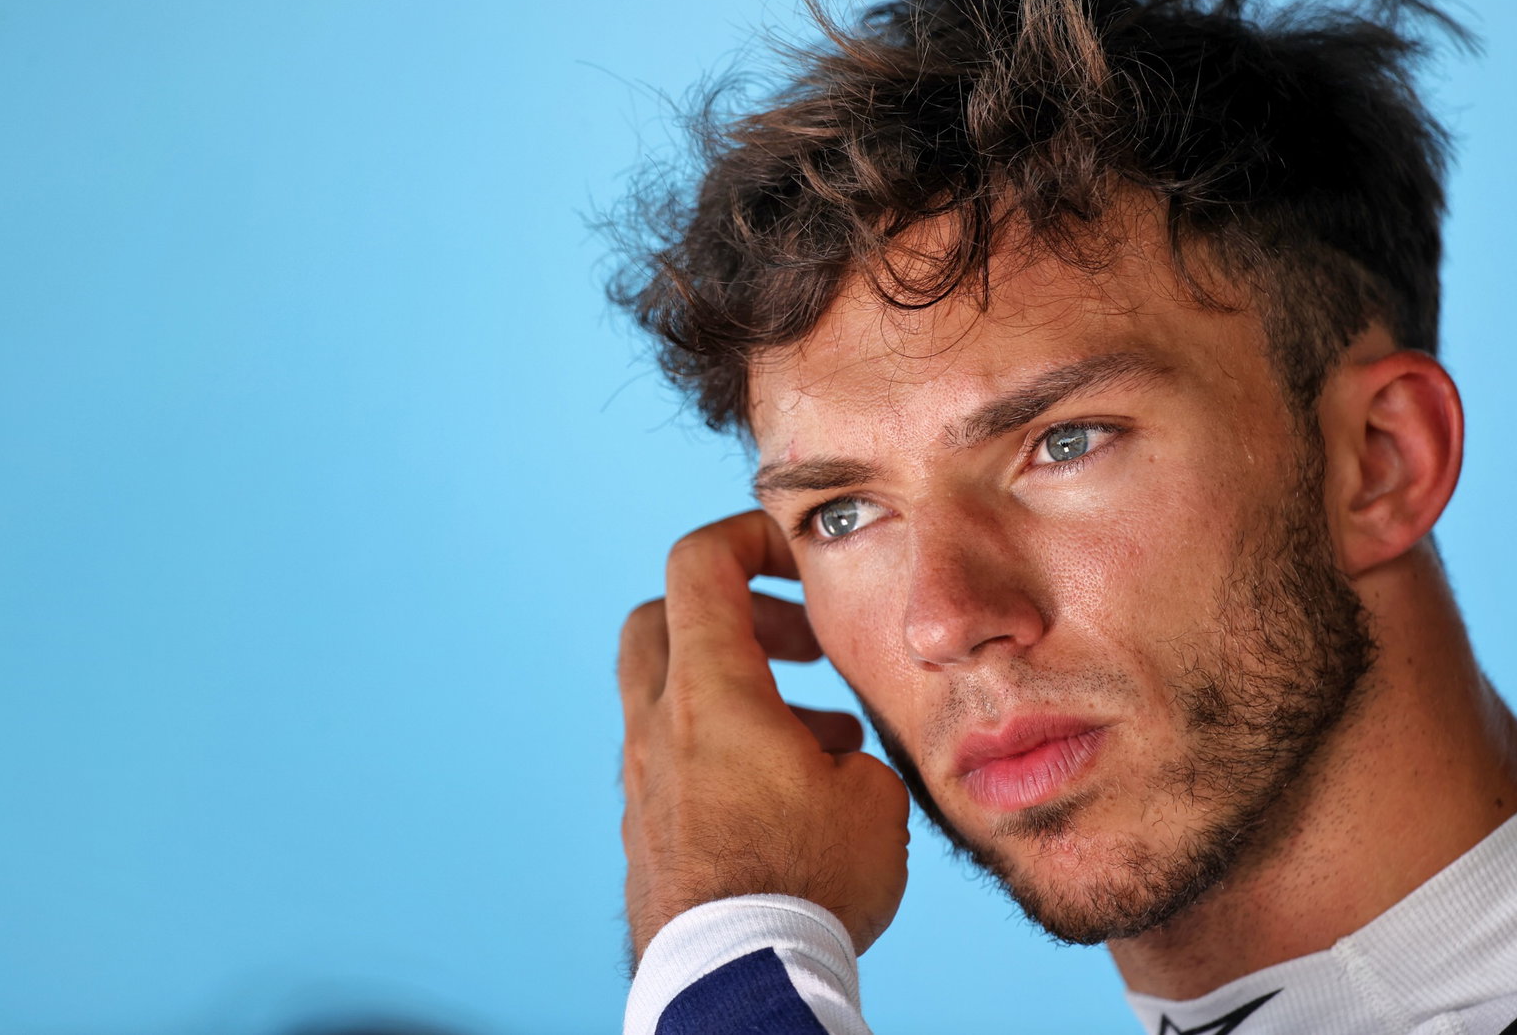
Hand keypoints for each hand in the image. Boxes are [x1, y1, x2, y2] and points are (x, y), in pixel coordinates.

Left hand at [618, 510, 909, 961]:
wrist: (737, 981)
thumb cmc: (805, 882)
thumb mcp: (873, 798)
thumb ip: (851, 754)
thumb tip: (837, 764)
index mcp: (710, 691)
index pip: (697, 563)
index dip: (746, 536)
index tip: (794, 557)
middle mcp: (659, 726)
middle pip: (664, 620)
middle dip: (736, 615)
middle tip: (798, 647)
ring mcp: (643, 781)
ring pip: (672, 697)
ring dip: (742, 694)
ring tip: (822, 743)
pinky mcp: (647, 832)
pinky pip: (677, 762)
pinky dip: (725, 753)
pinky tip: (787, 800)